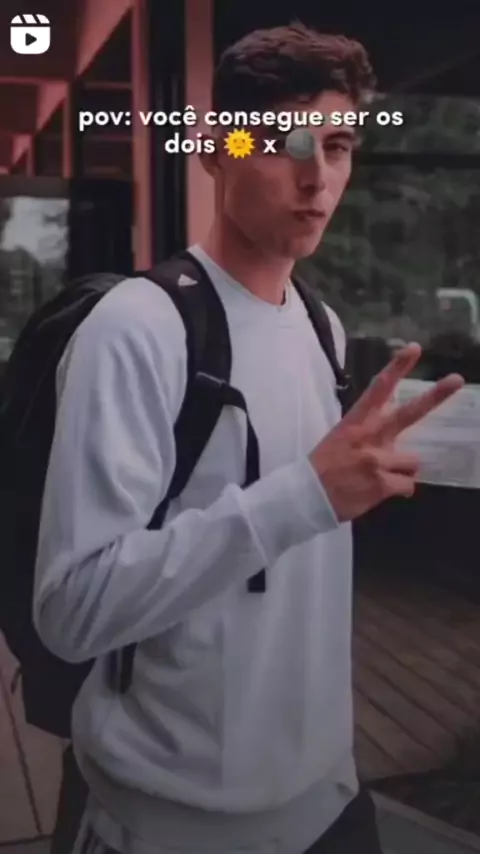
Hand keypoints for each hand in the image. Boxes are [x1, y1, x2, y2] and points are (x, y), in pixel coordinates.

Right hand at [309, 343, 463, 521]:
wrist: (305, 497)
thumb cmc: (324, 467)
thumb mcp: (341, 438)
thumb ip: (369, 429)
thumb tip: (394, 427)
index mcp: (356, 422)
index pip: (378, 389)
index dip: (397, 368)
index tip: (414, 349)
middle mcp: (370, 437)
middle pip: (408, 413)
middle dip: (435, 396)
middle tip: (456, 380)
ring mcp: (376, 461)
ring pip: (413, 461)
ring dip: (402, 469)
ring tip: (380, 477)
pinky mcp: (382, 485)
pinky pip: (408, 485)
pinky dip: (399, 489)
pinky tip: (380, 490)